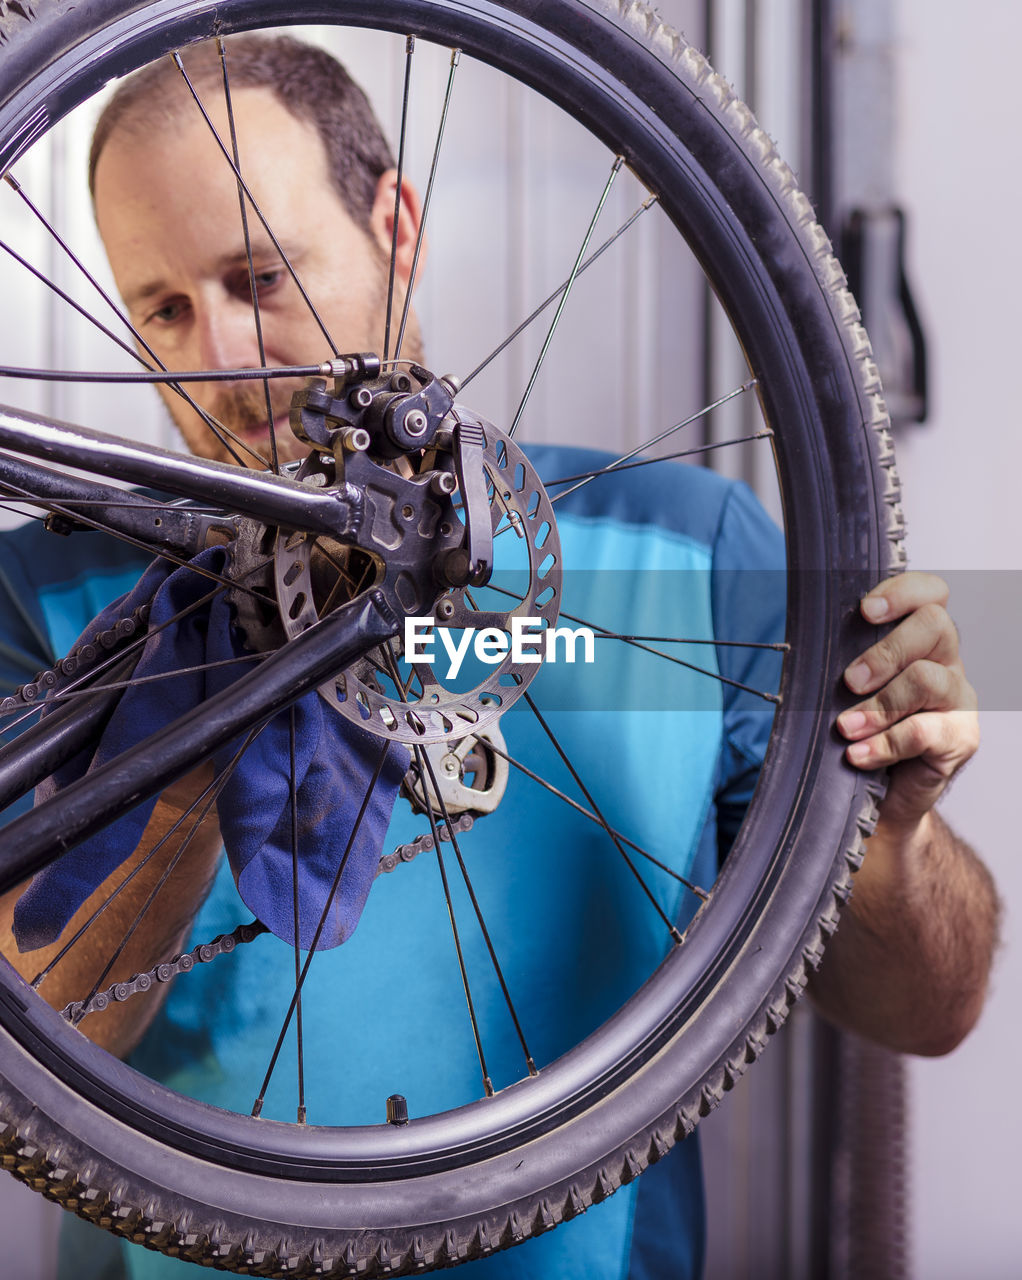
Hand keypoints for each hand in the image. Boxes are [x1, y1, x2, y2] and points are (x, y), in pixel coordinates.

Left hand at [836, 572, 978, 830]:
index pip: (931, 594)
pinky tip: (858, 755)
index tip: (865, 611)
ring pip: (929, 678)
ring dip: (879, 704)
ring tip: (845, 728)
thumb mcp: (848, 688)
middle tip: (848, 681)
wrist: (884, 794)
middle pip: (935, 627)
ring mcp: (957, 698)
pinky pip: (925, 731)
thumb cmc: (862, 728)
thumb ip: (841, 660)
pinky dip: (885, 745)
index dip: (902, 592)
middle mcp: (946, 661)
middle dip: (885, 652)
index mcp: (920, 637)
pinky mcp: (960, 738)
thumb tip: (803, 642)